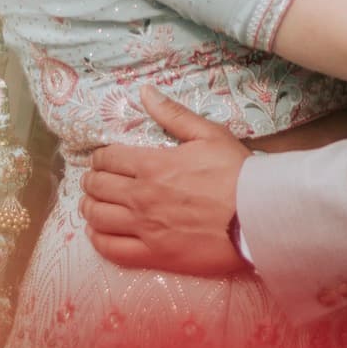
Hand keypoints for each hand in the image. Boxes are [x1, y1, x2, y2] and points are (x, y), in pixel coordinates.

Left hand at [81, 86, 250, 275]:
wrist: (257, 217)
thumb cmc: (236, 173)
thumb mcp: (209, 134)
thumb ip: (173, 114)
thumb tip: (145, 92)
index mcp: (152, 165)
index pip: (109, 159)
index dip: (100, 157)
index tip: (102, 159)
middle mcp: (141, 197)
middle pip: (98, 187)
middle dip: (91, 180)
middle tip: (93, 180)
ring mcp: (145, 228)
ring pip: (98, 218)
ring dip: (89, 208)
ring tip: (91, 204)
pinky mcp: (154, 255)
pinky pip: (112, 249)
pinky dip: (98, 240)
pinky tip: (96, 233)